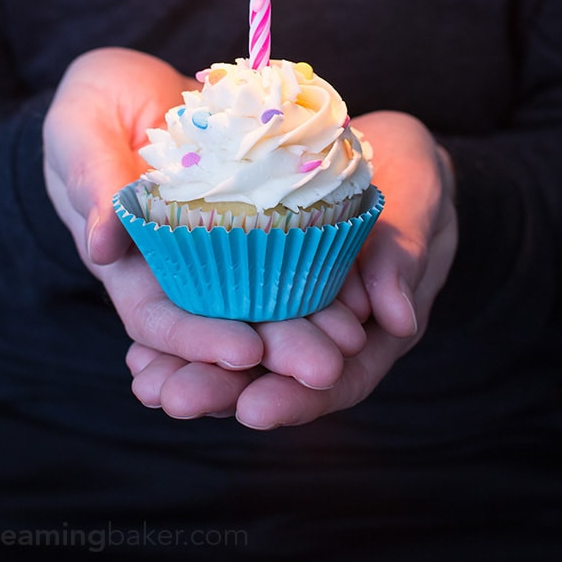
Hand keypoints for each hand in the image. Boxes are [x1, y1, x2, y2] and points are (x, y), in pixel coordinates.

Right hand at [43, 48, 366, 411]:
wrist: (132, 81)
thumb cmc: (92, 105)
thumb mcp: (80, 132)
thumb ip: (91, 182)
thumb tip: (103, 248)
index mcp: (127, 262)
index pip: (157, 318)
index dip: (196, 340)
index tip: (245, 353)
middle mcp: (176, 265)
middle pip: (220, 321)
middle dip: (269, 351)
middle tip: (324, 367)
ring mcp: (219, 243)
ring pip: (261, 297)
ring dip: (303, 326)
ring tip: (351, 340)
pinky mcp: (255, 215)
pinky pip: (288, 247)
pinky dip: (319, 272)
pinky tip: (360, 290)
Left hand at [126, 110, 457, 427]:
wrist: (386, 152)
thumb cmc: (413, 175)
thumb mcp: (420, 204)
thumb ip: (405, 257)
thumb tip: (397, 319)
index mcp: (375, 326)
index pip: (338, 377)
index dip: (297, 397)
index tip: (253, 409)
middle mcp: (327, 327)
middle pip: (278, 374)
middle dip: (225, 389)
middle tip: (174, 398)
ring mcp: (290, 305)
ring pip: (243, 350)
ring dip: (193, 368)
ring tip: (145, 381)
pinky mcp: (260, 278)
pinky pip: (222, 308)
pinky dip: (185, 330)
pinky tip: (142, 344)